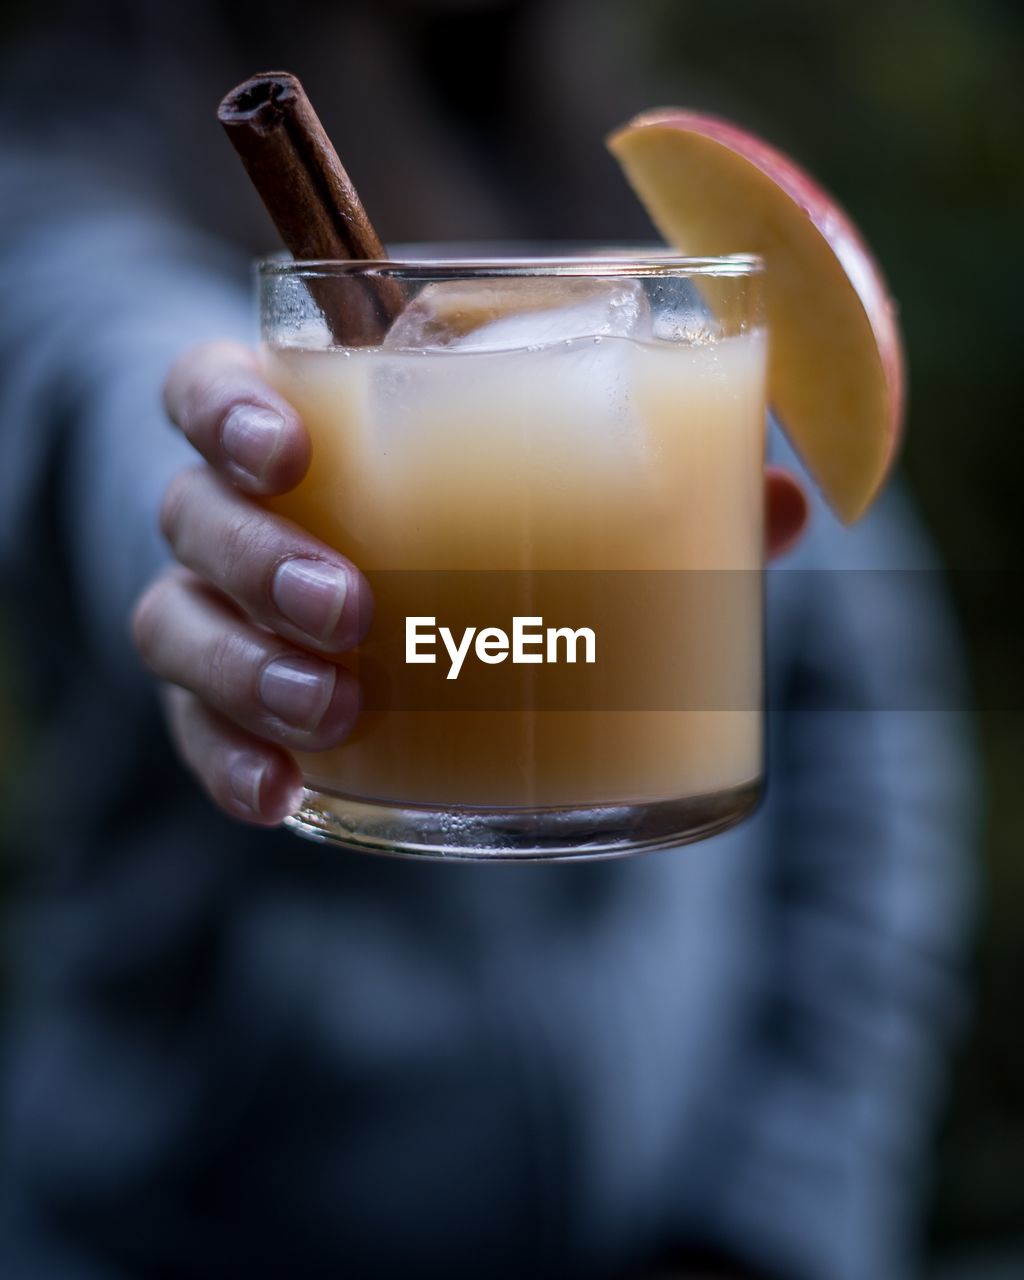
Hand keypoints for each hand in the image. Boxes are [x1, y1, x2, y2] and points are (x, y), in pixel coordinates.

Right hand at [132, 340, 808, 828]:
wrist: (440, 607)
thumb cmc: (500, 517)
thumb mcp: (575, 482)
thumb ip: (671, 477)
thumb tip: (781, 505)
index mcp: (312, 431)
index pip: (213, 387)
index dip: (226, 405)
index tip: (292, 445)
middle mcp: (245, 518)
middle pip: (193, 514)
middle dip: (257, 558)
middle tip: (351, 608)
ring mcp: (230, 616)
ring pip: (177, 625)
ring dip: (242, 668)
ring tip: (334, 707)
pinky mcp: (237, 709)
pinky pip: (197, 732)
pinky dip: (229, 763)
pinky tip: (282, 797)